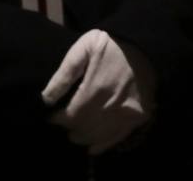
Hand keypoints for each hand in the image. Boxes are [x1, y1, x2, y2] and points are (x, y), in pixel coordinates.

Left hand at [41, 30, 153, 155]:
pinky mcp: (139, 116)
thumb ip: (64, 74)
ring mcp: (128, 113)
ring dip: (84, 138)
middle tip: (62, 126)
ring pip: (100, 136)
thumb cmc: (110, 44)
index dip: (59, 119)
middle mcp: (112, 105)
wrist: (145, 45)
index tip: (51, 117)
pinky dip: (104, 145)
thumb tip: (46, 99)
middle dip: (71, 129)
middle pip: (85, 128)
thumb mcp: (84, 48)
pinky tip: (92, 148)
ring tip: (74, 135)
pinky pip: (118, 137)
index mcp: (96, 88)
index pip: (72, 115)